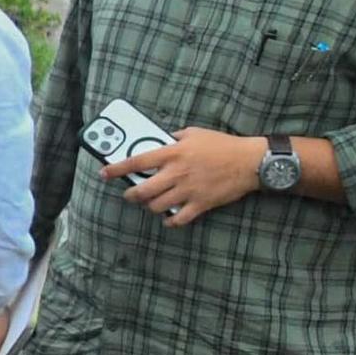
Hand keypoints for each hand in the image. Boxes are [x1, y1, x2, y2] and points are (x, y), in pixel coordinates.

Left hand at [104, 127, 263, 228]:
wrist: (251, 161)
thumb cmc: (223, 145)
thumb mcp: (195, 133)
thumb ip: (174, 137)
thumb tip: (160, 141)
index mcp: (173, 153)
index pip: (136, 162)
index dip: (117, 169)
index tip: (104, 173)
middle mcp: (177, 173)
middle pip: (142, 191)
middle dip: (131, 195)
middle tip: (130, 194)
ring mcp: (188, 190)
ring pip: (156, 206)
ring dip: (150, 206)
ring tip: (151, 202)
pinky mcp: (200, 204)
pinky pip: (178, 219)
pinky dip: (170, 221)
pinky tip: (169, 218)